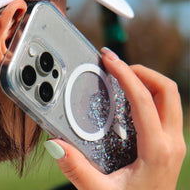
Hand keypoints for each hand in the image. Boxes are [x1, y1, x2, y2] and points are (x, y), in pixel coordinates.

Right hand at [44, 47, 185, 189]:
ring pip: (169, 96)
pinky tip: (129, 96)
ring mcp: (173, 141)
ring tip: (122, 77)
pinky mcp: (169, 142)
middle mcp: (171, 141)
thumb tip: (56, 144)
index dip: (125, 74)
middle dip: (142, 71)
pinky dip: (149, 93)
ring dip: (147, 80)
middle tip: (117, 68)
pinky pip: (165, 107)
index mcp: (157, 150)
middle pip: (166, 89)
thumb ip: (77, 169)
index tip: (110, 60)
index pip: (143, 99)